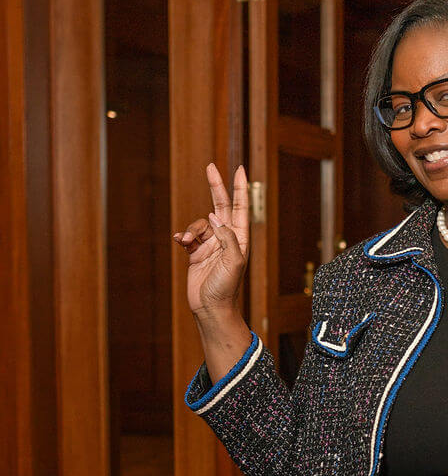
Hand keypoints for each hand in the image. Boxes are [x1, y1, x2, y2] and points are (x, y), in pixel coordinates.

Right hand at [173, 163, 249, 319]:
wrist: (211, 308)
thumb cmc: (226, 287)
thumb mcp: (233, 260)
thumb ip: (226, 236)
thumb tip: (214, 216)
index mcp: (240, 238)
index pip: (240, 207)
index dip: (240, 188)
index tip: (240, 169)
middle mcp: (226, 238)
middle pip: (220, 206)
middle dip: (216, 187)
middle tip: (211, 167)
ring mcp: (210, 245)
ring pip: (199, 223)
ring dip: (191, 227)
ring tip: (187, 239)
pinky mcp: (196, 253)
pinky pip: (188, 236)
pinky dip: (183, 235)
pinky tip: (180, 240)